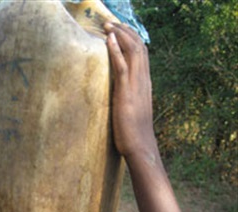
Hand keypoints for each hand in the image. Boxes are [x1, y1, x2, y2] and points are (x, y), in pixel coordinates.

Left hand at [105, 23, 155, 159]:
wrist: (139, 146)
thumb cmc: (134, 133)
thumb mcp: (133, 110)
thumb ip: (129, 99)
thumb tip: (120, 96)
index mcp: (145, 84)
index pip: (142, 54)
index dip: (132, 38)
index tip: (120, 30)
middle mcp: (144, 80)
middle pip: (139, 46)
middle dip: (126, 31)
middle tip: (112, 22)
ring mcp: (136, 85)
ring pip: (133, 51)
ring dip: (120, 35)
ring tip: (108, 25)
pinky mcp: (126, 92)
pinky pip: (122, 65)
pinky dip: (116, 50)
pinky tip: (109, 40)